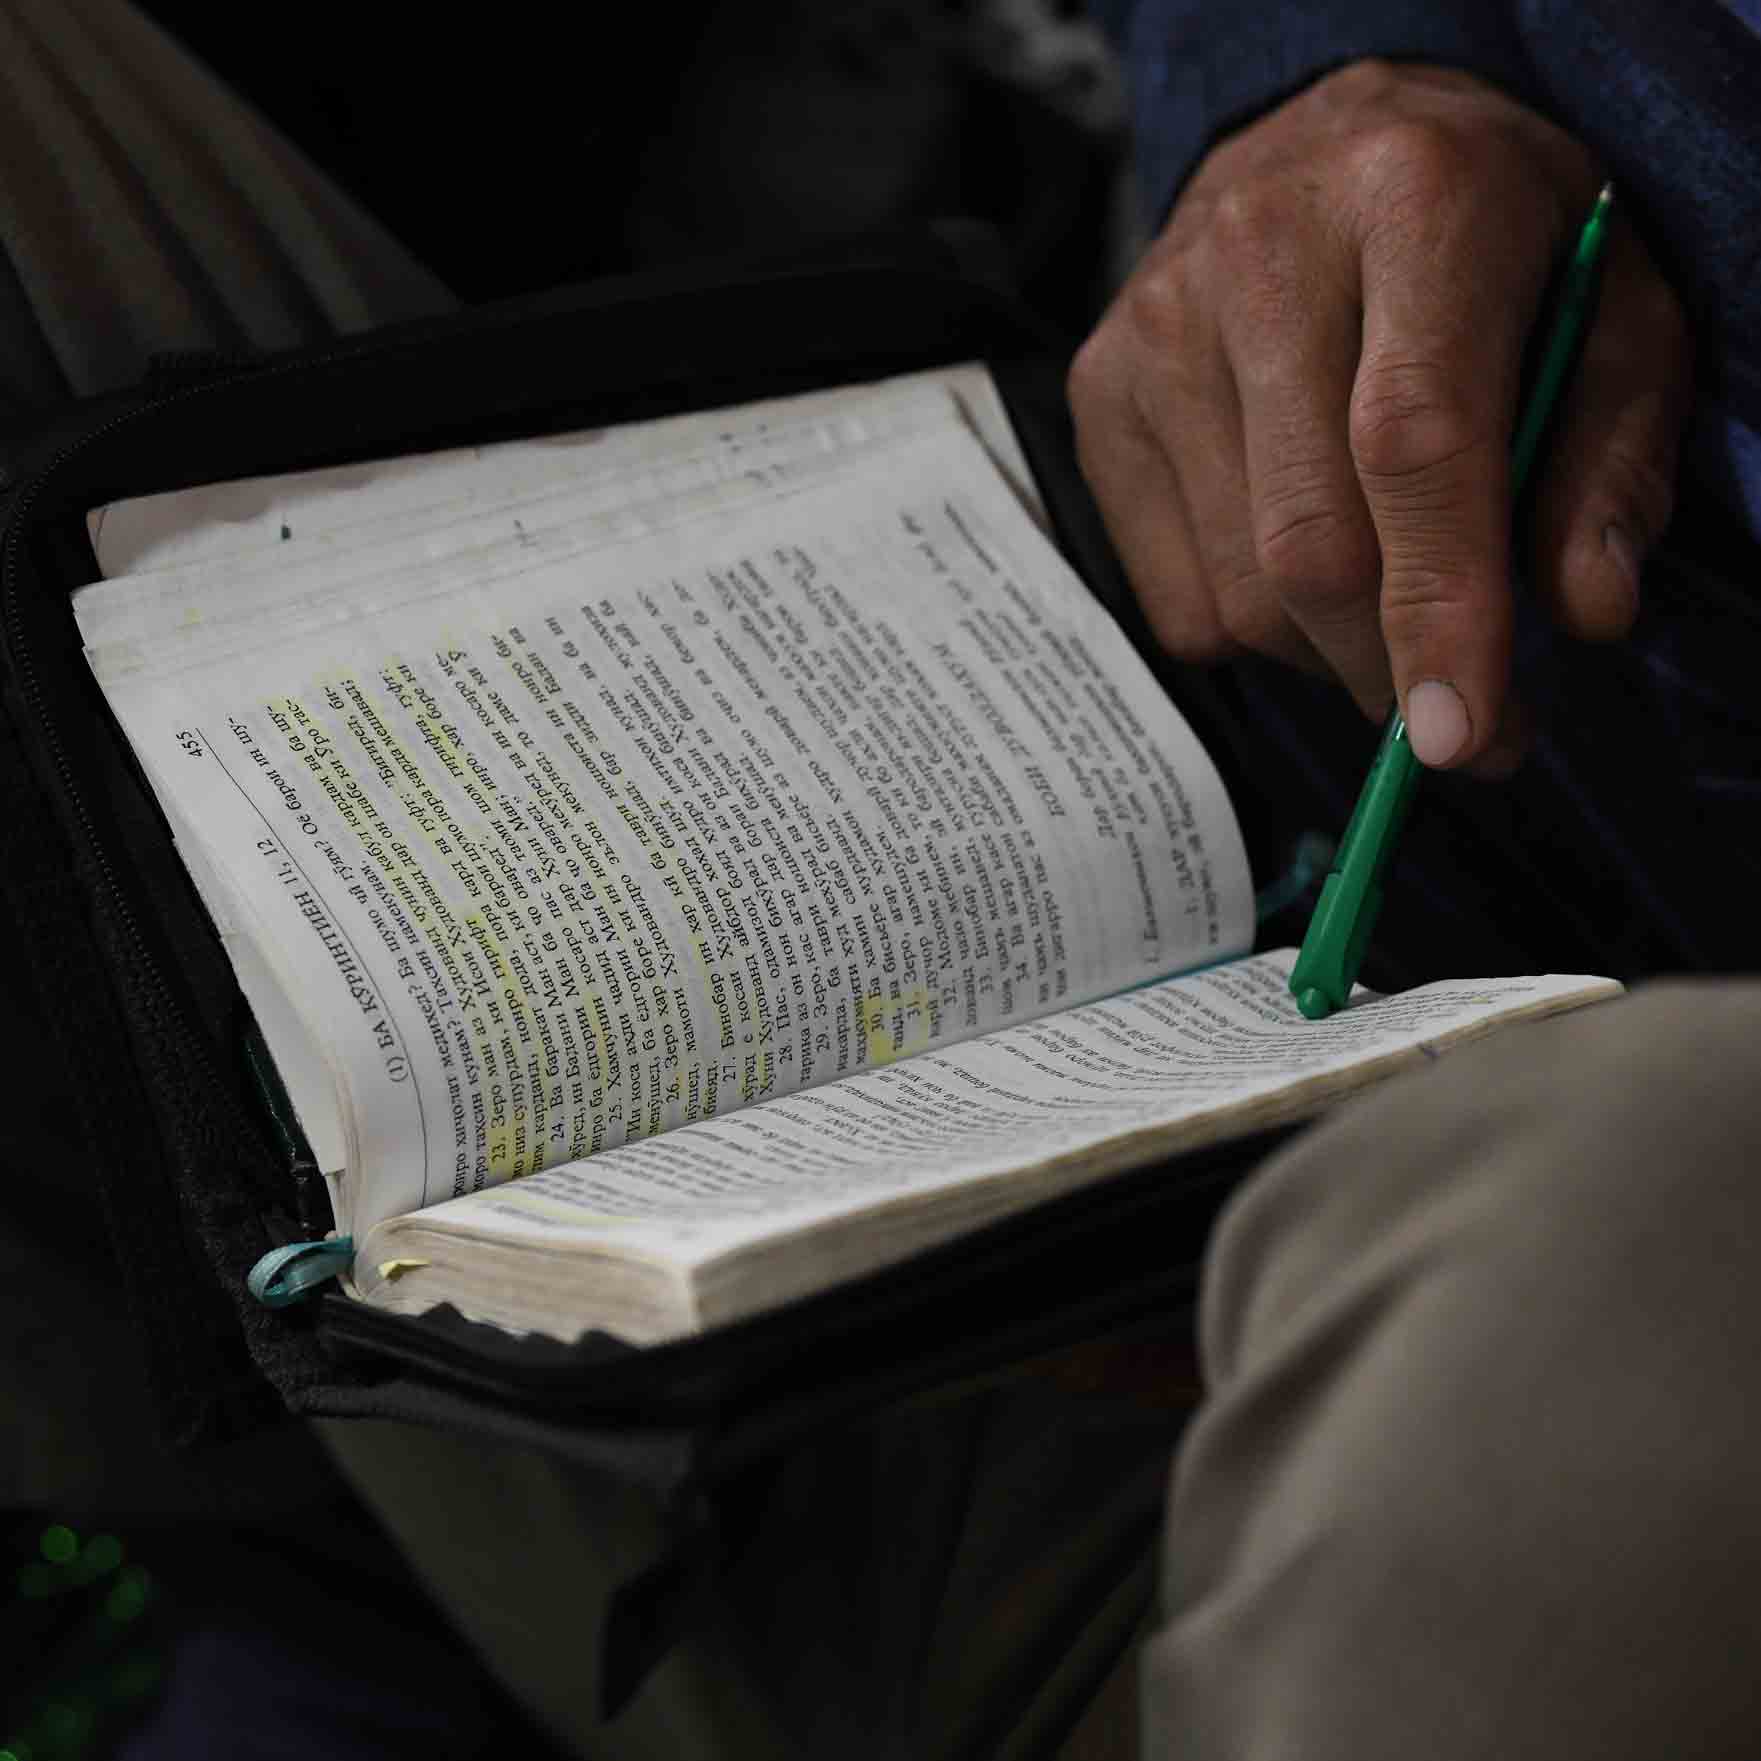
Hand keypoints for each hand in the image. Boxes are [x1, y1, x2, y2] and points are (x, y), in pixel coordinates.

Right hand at [1069, 60, 1691, 769]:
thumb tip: (1580, 615)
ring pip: (1237, 592)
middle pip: (1307, 543)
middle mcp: (1260, 251)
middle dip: (1388, 671)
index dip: (1439, 605)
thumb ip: (1610, 459)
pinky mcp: (1096, 392)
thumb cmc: (1490, 241)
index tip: (1461, 735)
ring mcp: (1155, 327)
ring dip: (1328, 660)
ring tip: (1385, 621)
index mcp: (1415, 200)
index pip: (1411, 442)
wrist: (1323, 144)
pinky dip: (1253, 633)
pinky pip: (1175, 600)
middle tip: (1454, 721)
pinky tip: (1298, 573)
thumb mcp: (1610, 314)